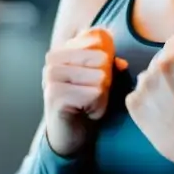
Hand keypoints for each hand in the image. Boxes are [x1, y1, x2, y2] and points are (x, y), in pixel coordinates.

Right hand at [42, 28, 127, 156]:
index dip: (108, 60)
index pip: (100, 38)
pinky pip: (95, 94)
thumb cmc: (87, 103)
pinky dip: (98, 107)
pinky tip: (85, 112)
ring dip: (102, 96)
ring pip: (101, 77)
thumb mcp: (101, 77)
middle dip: (106, 80)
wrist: (70, 136)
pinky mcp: (55, 95)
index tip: (95, 78)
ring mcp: (51, 75)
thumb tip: (122, 64)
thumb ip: (112, 63)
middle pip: (102, 58)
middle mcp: (53, 58)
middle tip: (92, 94)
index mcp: (63, 47)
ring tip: (88, 104)